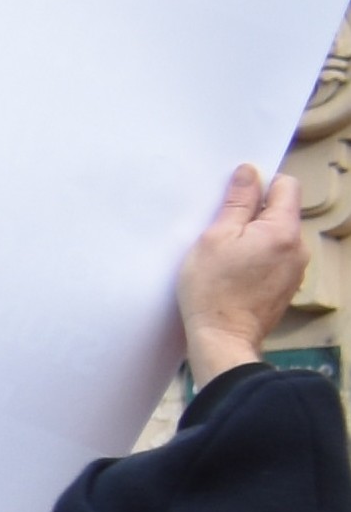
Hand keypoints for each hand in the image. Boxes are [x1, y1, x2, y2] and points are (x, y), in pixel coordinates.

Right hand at [180, 162, 303, 376]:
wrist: (223, 339)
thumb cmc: (213, 290)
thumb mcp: (215, 238)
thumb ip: (237, 202)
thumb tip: (250, 171)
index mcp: (283, 229)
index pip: (286, 185)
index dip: (260, 185)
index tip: (235, 200)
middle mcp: (299, 246)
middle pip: (282, 212)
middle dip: (255, 215)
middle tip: (223, 232)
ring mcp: (297, 268)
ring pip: (278, 236)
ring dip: (256, 237)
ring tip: (228, 257)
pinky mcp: (289, 285)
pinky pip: (277, 257)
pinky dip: (260, 257)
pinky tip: (237, 273)